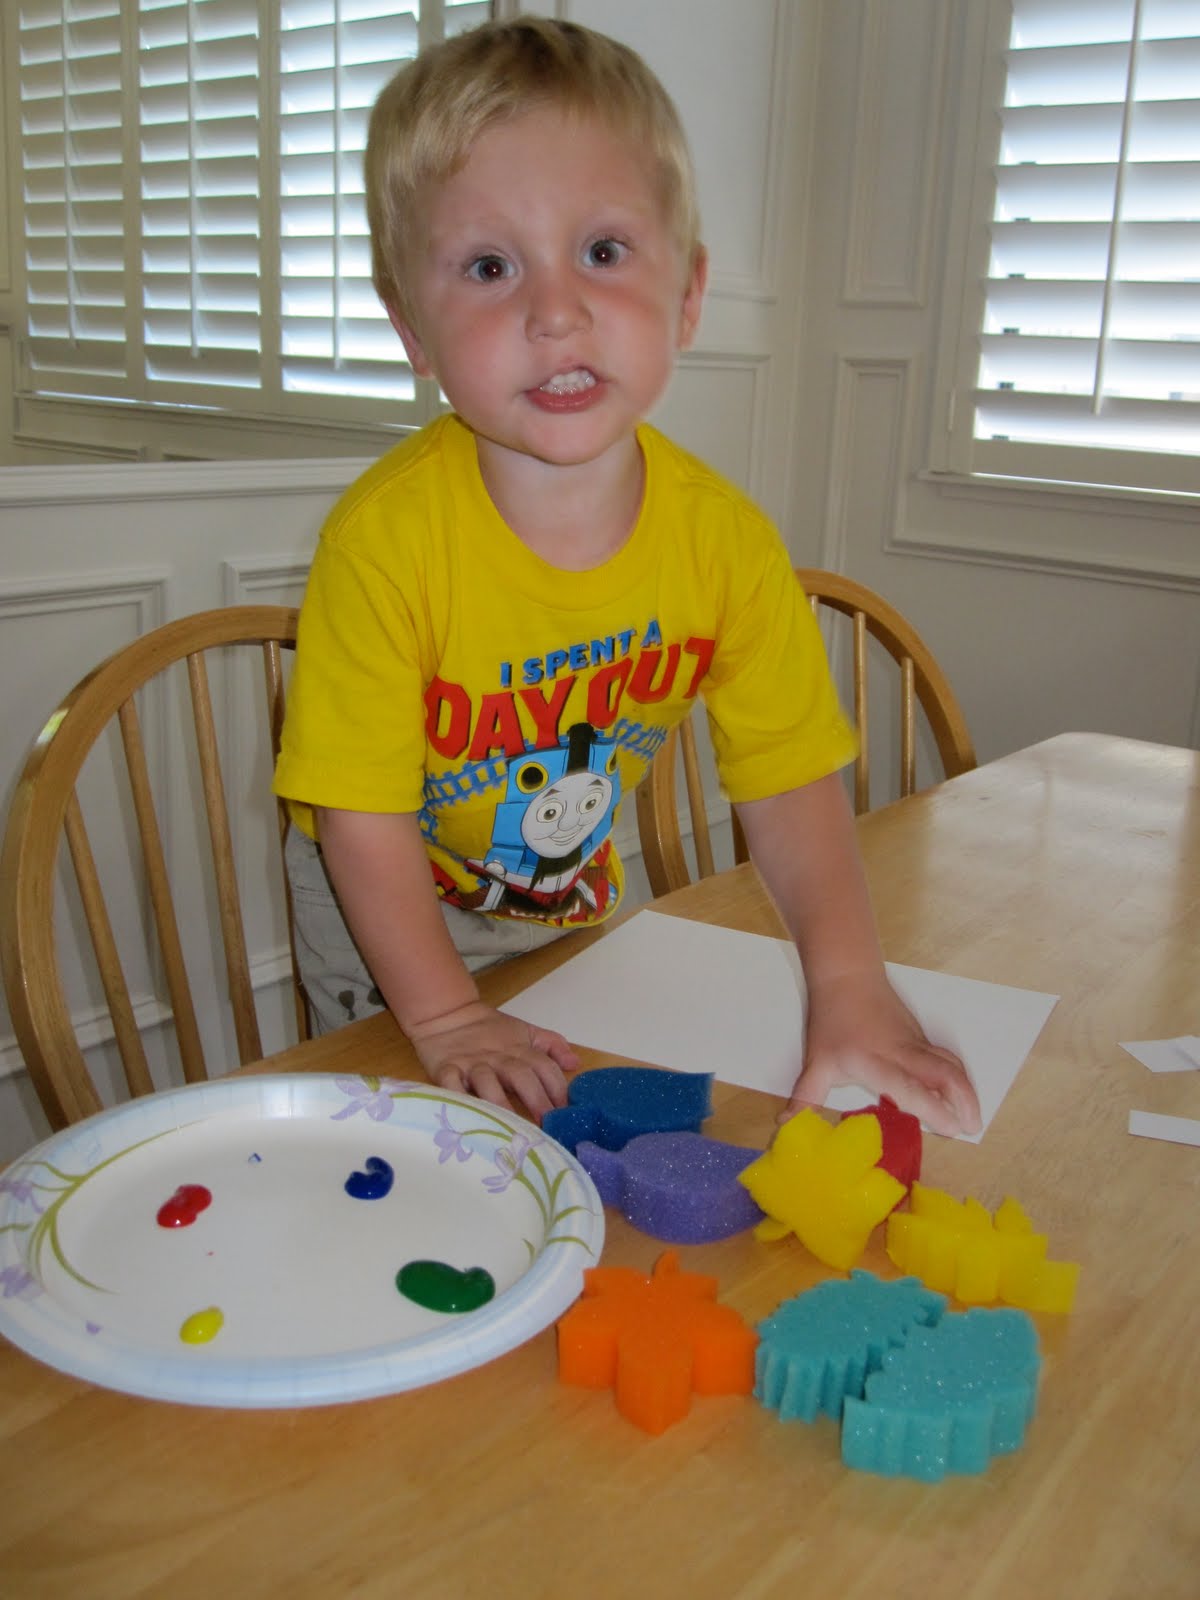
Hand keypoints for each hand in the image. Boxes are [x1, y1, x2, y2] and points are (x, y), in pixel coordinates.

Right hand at [407, 1001, 578, 1123]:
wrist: (446, 1014)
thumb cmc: (489, 1031)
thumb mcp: (524, 1032)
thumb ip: (551, 1046)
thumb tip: (575, 1063)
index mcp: (519, 1049)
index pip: (544, 1066)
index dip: (557, 1087)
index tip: (567, 1112)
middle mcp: (497, 1057)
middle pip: (520, 1075)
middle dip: (536, 1098)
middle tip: (547, 1123)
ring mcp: (471, 1063)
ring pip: (487, 1082)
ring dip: (500, 1102)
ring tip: (511, 1126)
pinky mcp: (445, 1068)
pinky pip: (450, 1083)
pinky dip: (456, 1097)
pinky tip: (467, 1114)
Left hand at [784, 972, 981, 1136]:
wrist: (847, 976)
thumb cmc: (831, 1020)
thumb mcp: (816, 1062)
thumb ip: (806, 1097)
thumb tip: (786, 1126)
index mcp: (875, 1061)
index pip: (908, 1086)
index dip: (931, 1107)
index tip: (949, 1128)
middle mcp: (902, 1052)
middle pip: (944, 1072)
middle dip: (963, 1100)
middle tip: (971, 1128)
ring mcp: (915, 1042)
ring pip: (950, 1063)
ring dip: (966, 1090)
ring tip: (972, 1117)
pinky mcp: (921, 1036)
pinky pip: (945, 1058)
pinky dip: (957, 1078)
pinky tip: (959, 1096)